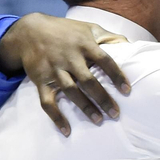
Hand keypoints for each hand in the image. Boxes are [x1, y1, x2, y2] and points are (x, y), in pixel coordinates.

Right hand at [0, 13, 130, 136]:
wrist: (29, 32)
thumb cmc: (66, 32)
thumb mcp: (88, 28)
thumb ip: (109, 37)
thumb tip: (131, 46)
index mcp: (84, 45)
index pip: (104, 60)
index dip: (116, 75)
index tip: (127, 91)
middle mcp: (69, 58)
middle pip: (88, 80)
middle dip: (102, 98)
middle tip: (115, 114)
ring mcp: (54, 70)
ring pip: (70, 91)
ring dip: (85, 107)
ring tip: (99, 120)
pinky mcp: (40, 81)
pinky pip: (47, 102)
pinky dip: (56, 117)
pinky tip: (67, 131)